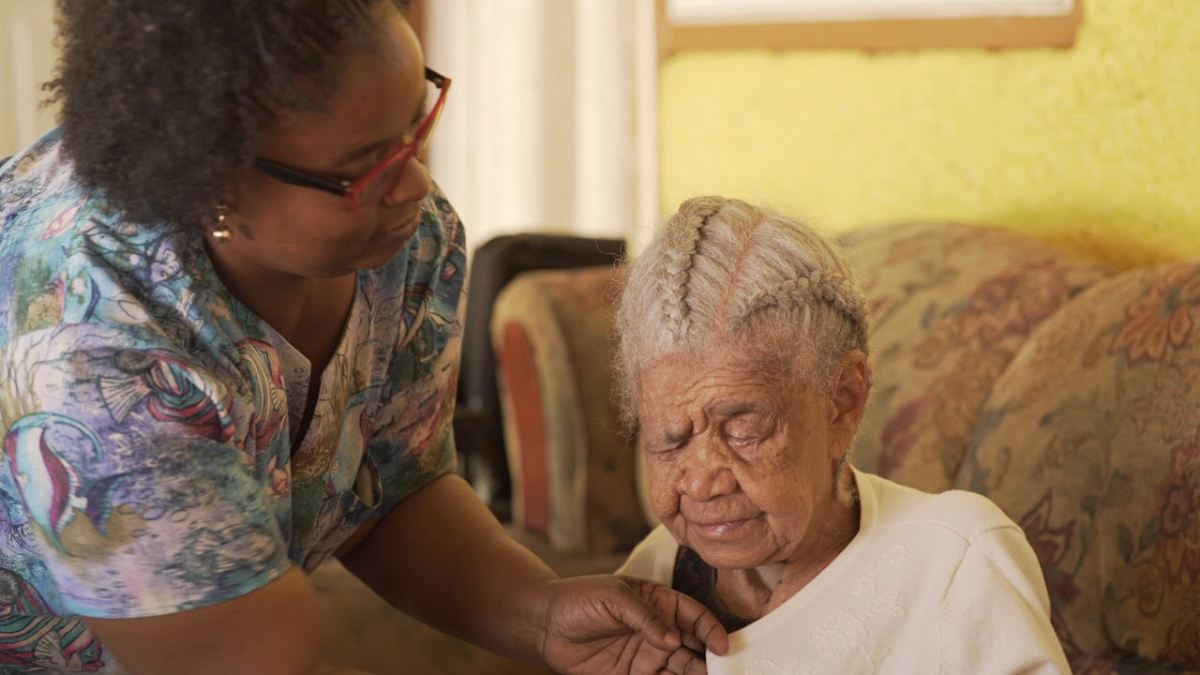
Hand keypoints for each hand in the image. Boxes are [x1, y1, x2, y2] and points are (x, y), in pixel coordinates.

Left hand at [536, 575, 728, 674]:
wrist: (543, 623)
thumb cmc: (578, 598)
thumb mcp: (614, 596)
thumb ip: (645, 616)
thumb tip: (672, 640)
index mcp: (658, 603)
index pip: (693, 615)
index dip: (710, 629)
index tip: (722, 646)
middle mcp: (657, 631)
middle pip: (693, 646)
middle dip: (710, 659)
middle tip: (723, 671)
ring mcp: (645, 655)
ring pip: (680, 669)